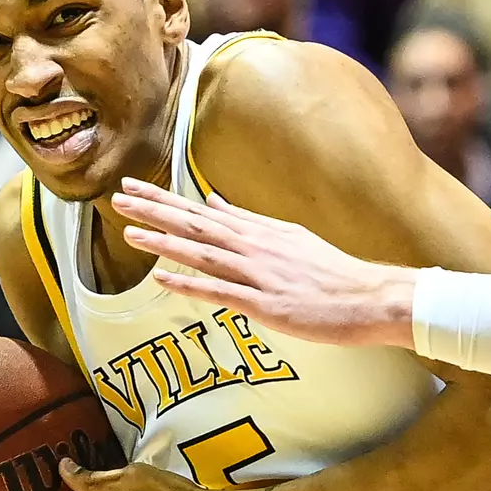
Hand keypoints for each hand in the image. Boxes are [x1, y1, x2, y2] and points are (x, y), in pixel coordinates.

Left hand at [112, 176, 416, 348]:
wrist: (372, 297)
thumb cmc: (333, 273)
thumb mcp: (289, 237)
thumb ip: (248, 222)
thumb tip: (215, 202)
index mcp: (259, 231)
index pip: (201, 211)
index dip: (164, 199)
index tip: (133, 187)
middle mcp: (255, 246)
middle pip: (195, 224)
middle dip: (155, 208)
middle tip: (119, 195)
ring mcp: (259, 274)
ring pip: (202, 253)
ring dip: (164, 240)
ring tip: (129, 228)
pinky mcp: (266, 304)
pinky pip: (220, 292)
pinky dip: (189, 283)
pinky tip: (162, 278)